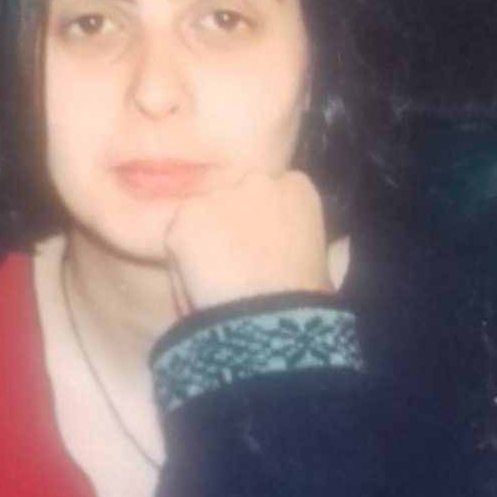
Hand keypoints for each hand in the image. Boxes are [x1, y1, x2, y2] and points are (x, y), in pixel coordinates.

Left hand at [165, 170, 332, 314]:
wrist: (271, 316)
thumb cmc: (303, 300)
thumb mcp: (318, 260)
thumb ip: (294, 237)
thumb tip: (289, 245)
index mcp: (297, 187)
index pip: (277, 190)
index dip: (266, 220)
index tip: (265, 246)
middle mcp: (258, 180)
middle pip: (237, 193)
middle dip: (234, 220)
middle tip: (237, 262)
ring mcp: (220, 195)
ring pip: (204, 211)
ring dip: (206, 235)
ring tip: (216, 277)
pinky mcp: (187, 215)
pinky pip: (178, 234)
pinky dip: (182, 256)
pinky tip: (199, 282)